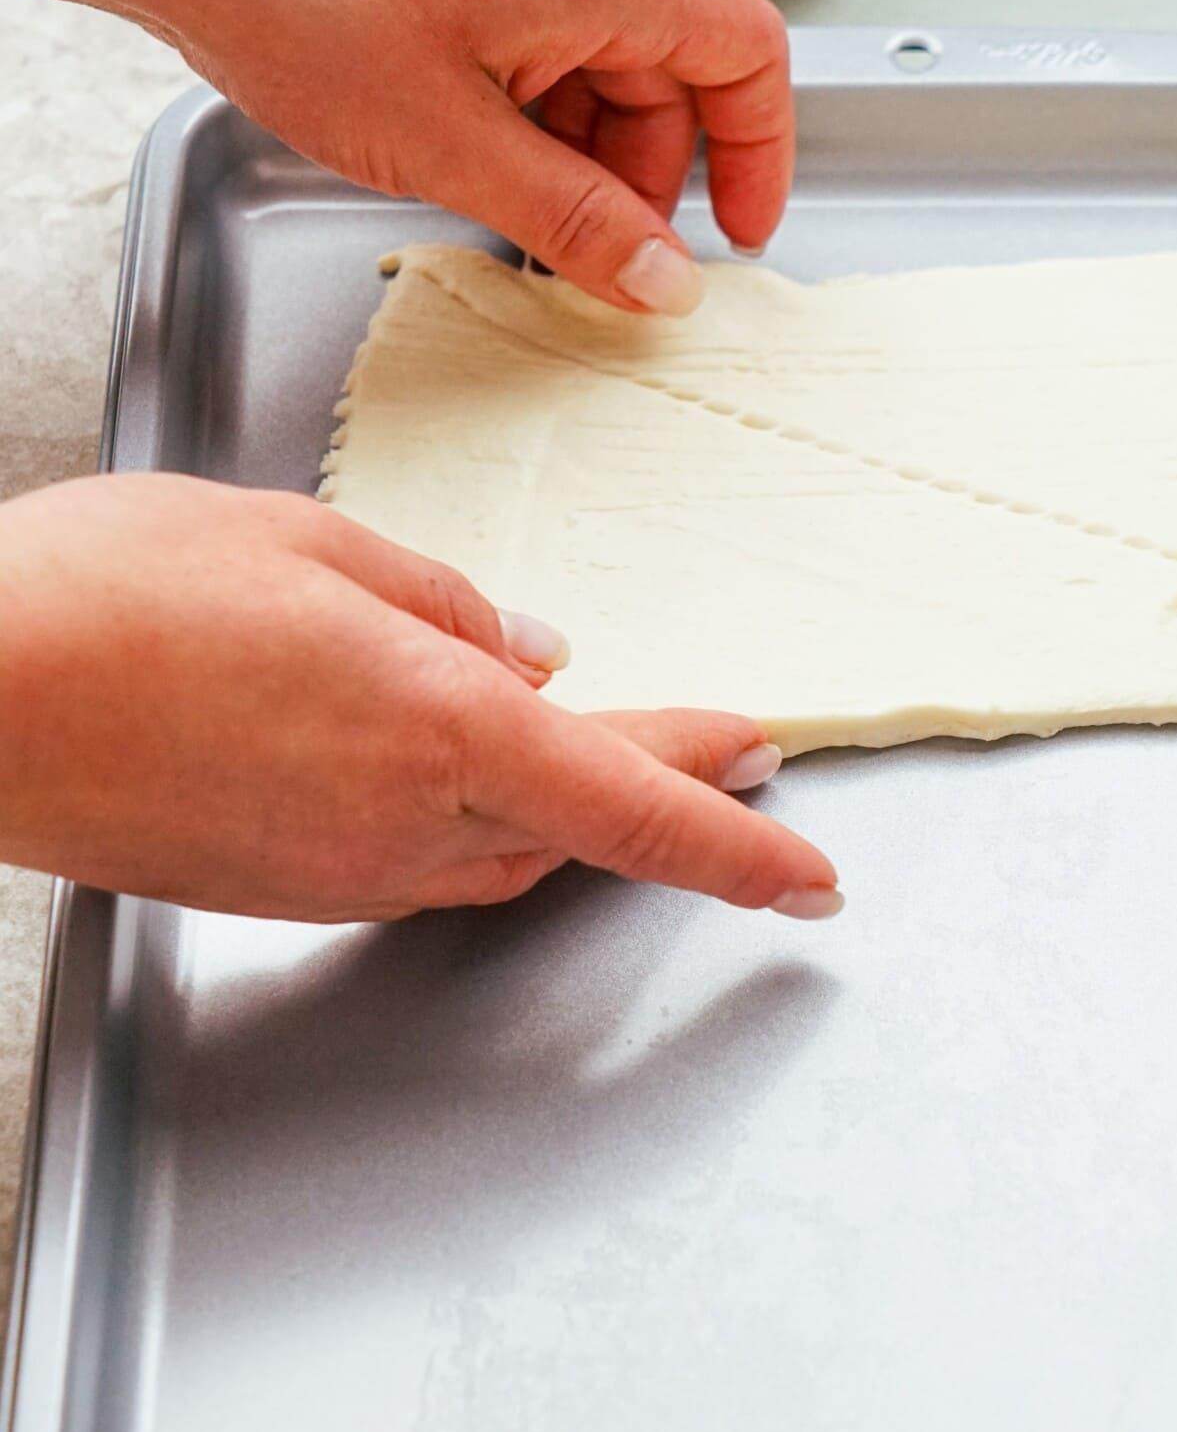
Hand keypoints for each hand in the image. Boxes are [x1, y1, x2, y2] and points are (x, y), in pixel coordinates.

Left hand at [0, 0, 792, 311]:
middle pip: (674, 63)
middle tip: (593, 254)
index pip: (748, 58)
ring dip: (582, 140)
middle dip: (649, 171)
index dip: (760, 157)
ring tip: (511, 206)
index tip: (738, 238)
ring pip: (604, 48)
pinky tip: (472, 145)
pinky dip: (534, 94)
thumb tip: (662, 280)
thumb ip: (576, 223)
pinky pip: (545, 18)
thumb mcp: (455, 147)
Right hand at [0, 476, 840, 923]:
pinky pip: (413, 860)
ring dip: (556, 795)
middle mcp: (400, 822)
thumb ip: (438, 602)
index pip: (638, 803)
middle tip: (728, 743)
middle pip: (577, 822)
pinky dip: (457, 808)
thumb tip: (525, 652)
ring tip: (580, 726)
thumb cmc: (110, 595)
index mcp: (437, 725)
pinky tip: (433, 750)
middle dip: (659, 782)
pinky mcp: (276, 890)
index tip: (811, 870)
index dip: (739, 844)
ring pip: (496, 848)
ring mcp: (335, 871)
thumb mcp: (304, 542)